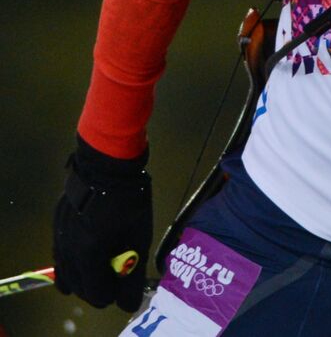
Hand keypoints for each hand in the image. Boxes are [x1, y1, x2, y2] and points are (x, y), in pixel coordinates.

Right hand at [52, 135, 151, 311]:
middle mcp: (68, 250)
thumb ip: (133, 271)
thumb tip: (131, 300)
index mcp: (88, 254)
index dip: (113, 294)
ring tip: (102, 270)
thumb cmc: (130, 199)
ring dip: (83, 277)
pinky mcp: (57, 224)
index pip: (96, 293)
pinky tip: (88, 252)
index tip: (124, 289)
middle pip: (78, 286)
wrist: (107, 165)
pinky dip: (74, 261)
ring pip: (66, 272)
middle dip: (97, 289)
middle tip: (114, 282)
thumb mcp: (139, 236)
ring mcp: (59, 236)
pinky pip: (61, 253)